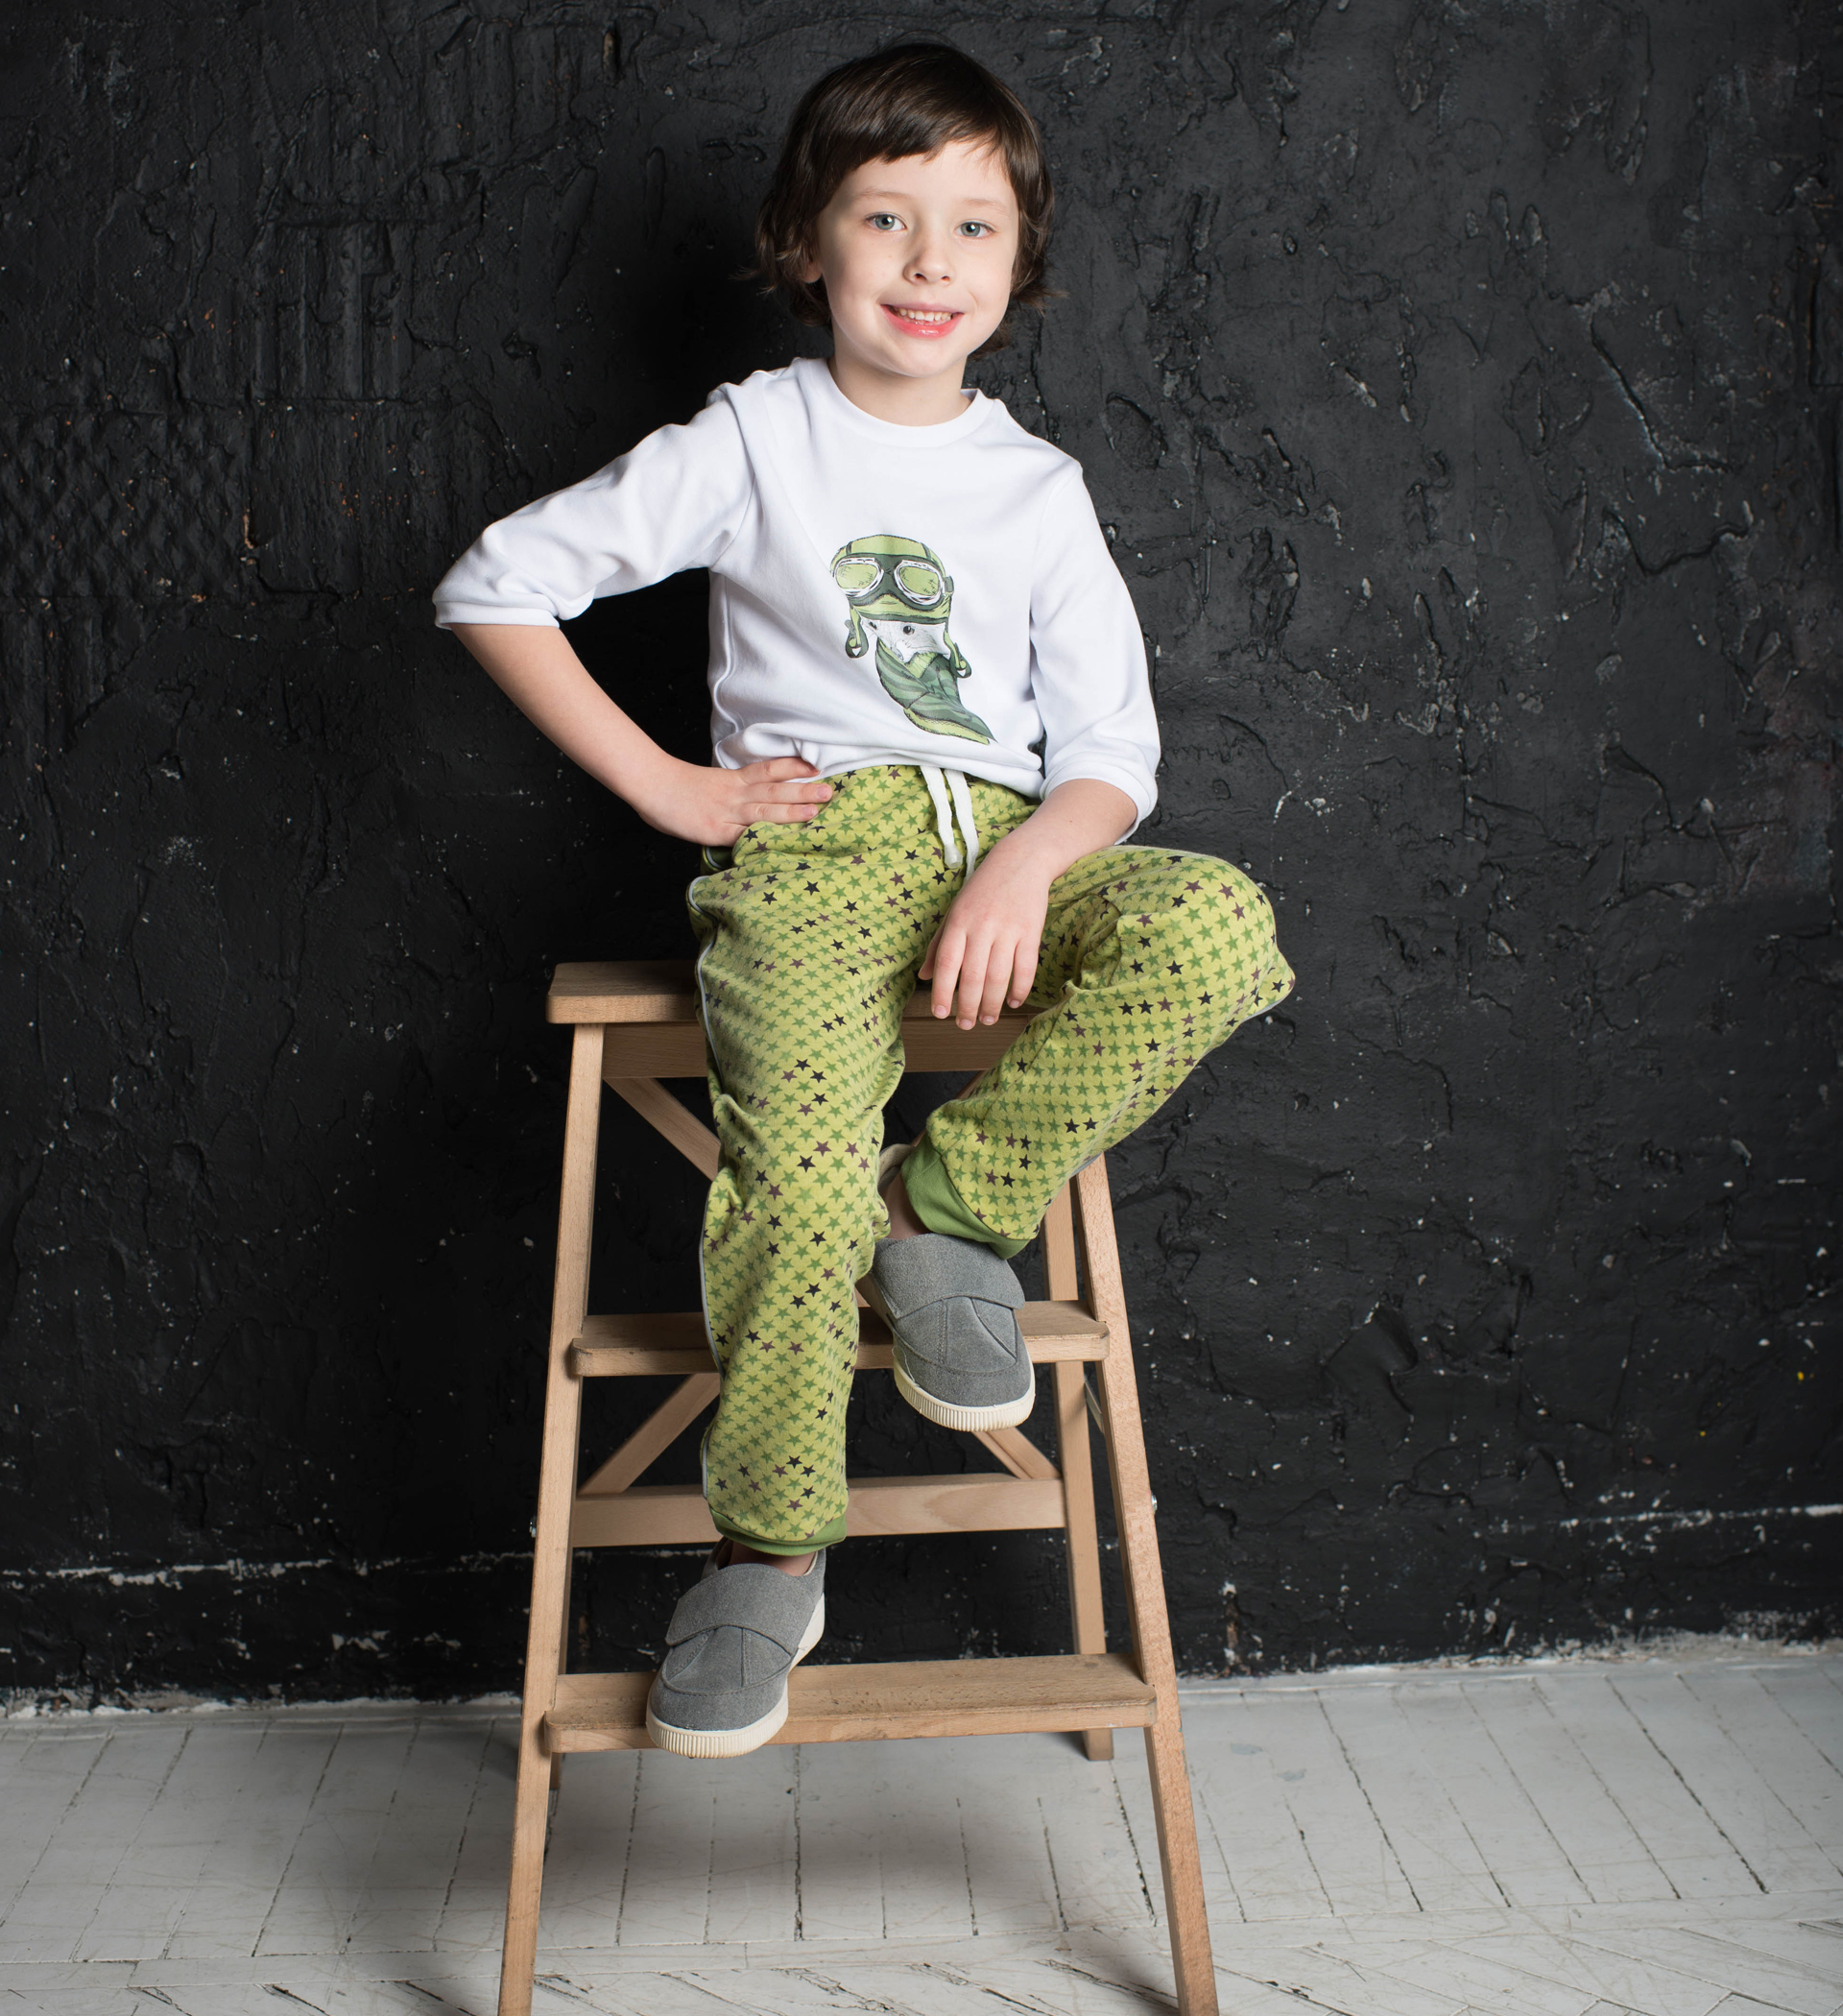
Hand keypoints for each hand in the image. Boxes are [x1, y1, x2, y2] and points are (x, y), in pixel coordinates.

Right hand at [632, 754, 831, 845]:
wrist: (651, 785)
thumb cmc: (677, 786)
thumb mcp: (711, 783)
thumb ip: (732, 790)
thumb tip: (752, 797)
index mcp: (734, 780)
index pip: (768, 770)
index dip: (792, 767)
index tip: (815, 766)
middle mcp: (735, 794)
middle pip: (774, 790)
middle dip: (803, 791)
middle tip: (829, 791)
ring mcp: (727, 813)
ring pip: (764, 811)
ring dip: (791, 811)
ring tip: (815, 811)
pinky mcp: (716, 831)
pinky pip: (742, 836)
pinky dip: (762, 838)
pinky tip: (780, 841)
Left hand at [919, 847, 1052, 1028]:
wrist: (1021, 861)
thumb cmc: (982, 889)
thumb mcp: (954, 911)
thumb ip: (938, 944)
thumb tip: (922, 976)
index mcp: (958, 921)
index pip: (946, 963)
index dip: (941, 991)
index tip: (940, 1013)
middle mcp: (981, 926)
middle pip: (972, 976)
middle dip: (967, 1006)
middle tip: (965, 1025)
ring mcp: (1008, 929)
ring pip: (998, 976)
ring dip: (992, 1003)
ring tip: (987, 1019)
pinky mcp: (1031, 930)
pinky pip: (1026, 967)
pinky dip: (1020, 989)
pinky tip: (1014, 1002)